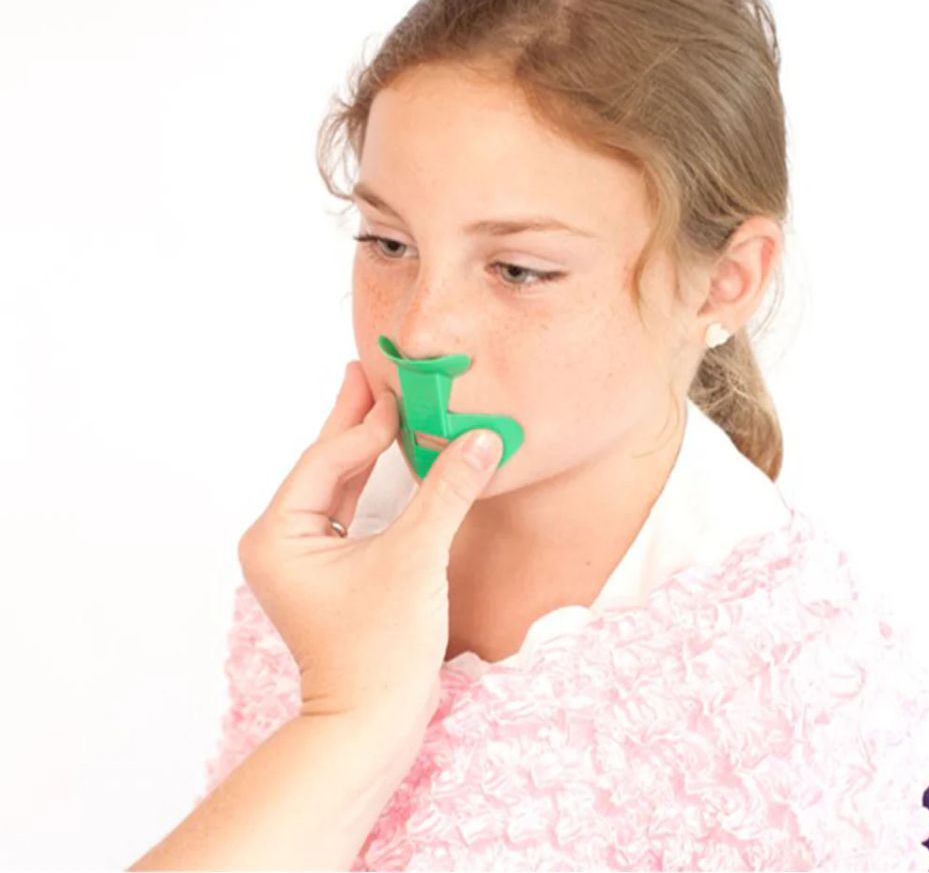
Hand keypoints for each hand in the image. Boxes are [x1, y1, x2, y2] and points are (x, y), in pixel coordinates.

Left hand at [236, 361, 503, 720]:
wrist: (371, 723)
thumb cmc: (381, 650)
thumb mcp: (417, 558)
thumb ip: (448, 492)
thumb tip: (482, 438)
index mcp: (280, 535)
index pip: (327, 461)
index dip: (365, 425)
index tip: (401, 394)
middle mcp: (280, 541)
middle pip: (325, 465)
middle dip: (352, 420)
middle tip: (369, 371)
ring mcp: (302, 557)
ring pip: (336, 486)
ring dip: (363, 447)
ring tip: (380, 402)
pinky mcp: (327, 570)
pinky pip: (347, 510)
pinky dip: (370, 482)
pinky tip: (387, 455)